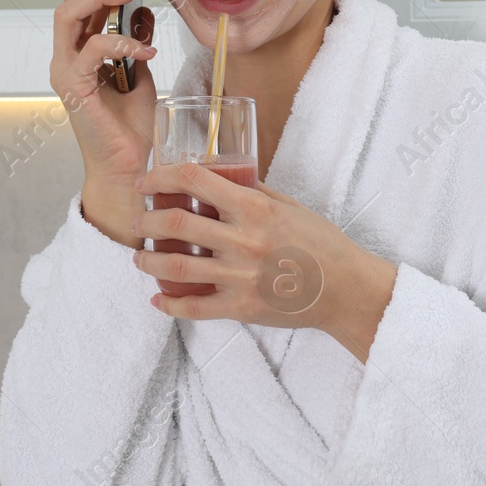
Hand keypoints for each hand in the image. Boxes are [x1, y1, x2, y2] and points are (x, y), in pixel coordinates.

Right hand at [51, 0, 158, 241]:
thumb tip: (143, 9)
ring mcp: (66, 72)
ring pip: (69, 16)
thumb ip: (135, 40)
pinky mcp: (73, 90)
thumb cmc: (131, 128)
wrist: (130, 169)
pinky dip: (117, 43)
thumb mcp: (141, 73)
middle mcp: (68, 56)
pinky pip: (88, 52)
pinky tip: (143, 49)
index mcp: (83, 49)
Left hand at [130, 162, 397, 360]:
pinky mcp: (242, 308)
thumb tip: (219, 177)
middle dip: (147, 222)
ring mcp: (241, 277)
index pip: (195, 180)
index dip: (162, 177)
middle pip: (175, 224)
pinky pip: (194, 308)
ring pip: (175, 268)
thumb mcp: (289, 205)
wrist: (347, 290)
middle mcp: (244, 240)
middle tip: (139, 222)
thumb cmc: (321, 244)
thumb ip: (253, 191)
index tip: (146, 182)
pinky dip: (168, 305)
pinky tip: (157, 300)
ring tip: (140, 258)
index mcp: (255, 208)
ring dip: (148, 262)